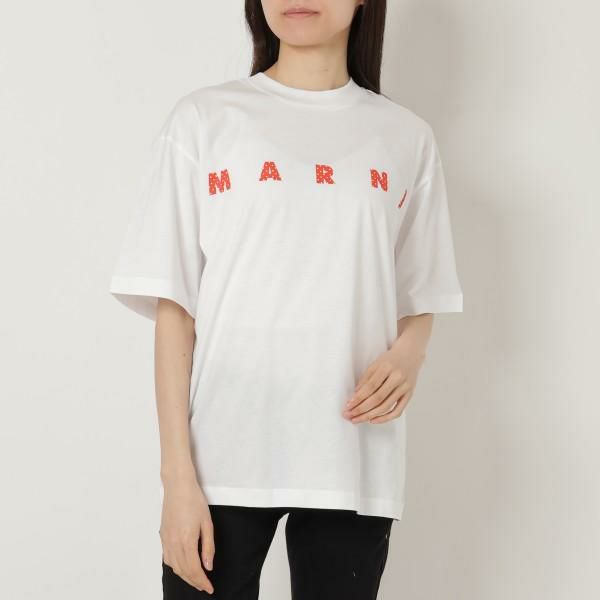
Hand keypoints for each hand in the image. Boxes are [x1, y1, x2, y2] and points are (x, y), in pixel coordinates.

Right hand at [159, 477, 214, 593]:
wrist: (178, 486)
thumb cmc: (194, 500)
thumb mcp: (207, 523)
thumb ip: (208, 546)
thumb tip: (208, 566)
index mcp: (186, 541)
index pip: (194, 569)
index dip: (202, 581)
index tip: (210, 588)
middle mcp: (174, 544)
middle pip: (183, 571)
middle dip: (195, 581)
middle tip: (205, 586)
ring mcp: (166, 540)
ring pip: (174, 567)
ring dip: (185, 576)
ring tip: (196, 579)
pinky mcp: (163, 536)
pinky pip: (167, 559)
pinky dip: (176, 567)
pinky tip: (182, 567)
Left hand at [342, 343, 424, 423]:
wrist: (410, 354)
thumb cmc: (391, 359)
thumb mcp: (376, 363)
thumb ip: (366, 378)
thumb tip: (355, 395)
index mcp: (387, 367)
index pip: (370, 386)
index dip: (358, 398)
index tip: (348, 405)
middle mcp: (397, 377)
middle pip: (378, 398)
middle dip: (361, 409)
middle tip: (349, 415)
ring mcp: (405, 387)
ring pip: (386, 406)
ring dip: (370, 415)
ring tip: (358, 419)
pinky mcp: (409, 395)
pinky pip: (398, 411)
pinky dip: (385, 418)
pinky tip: (373, 420)